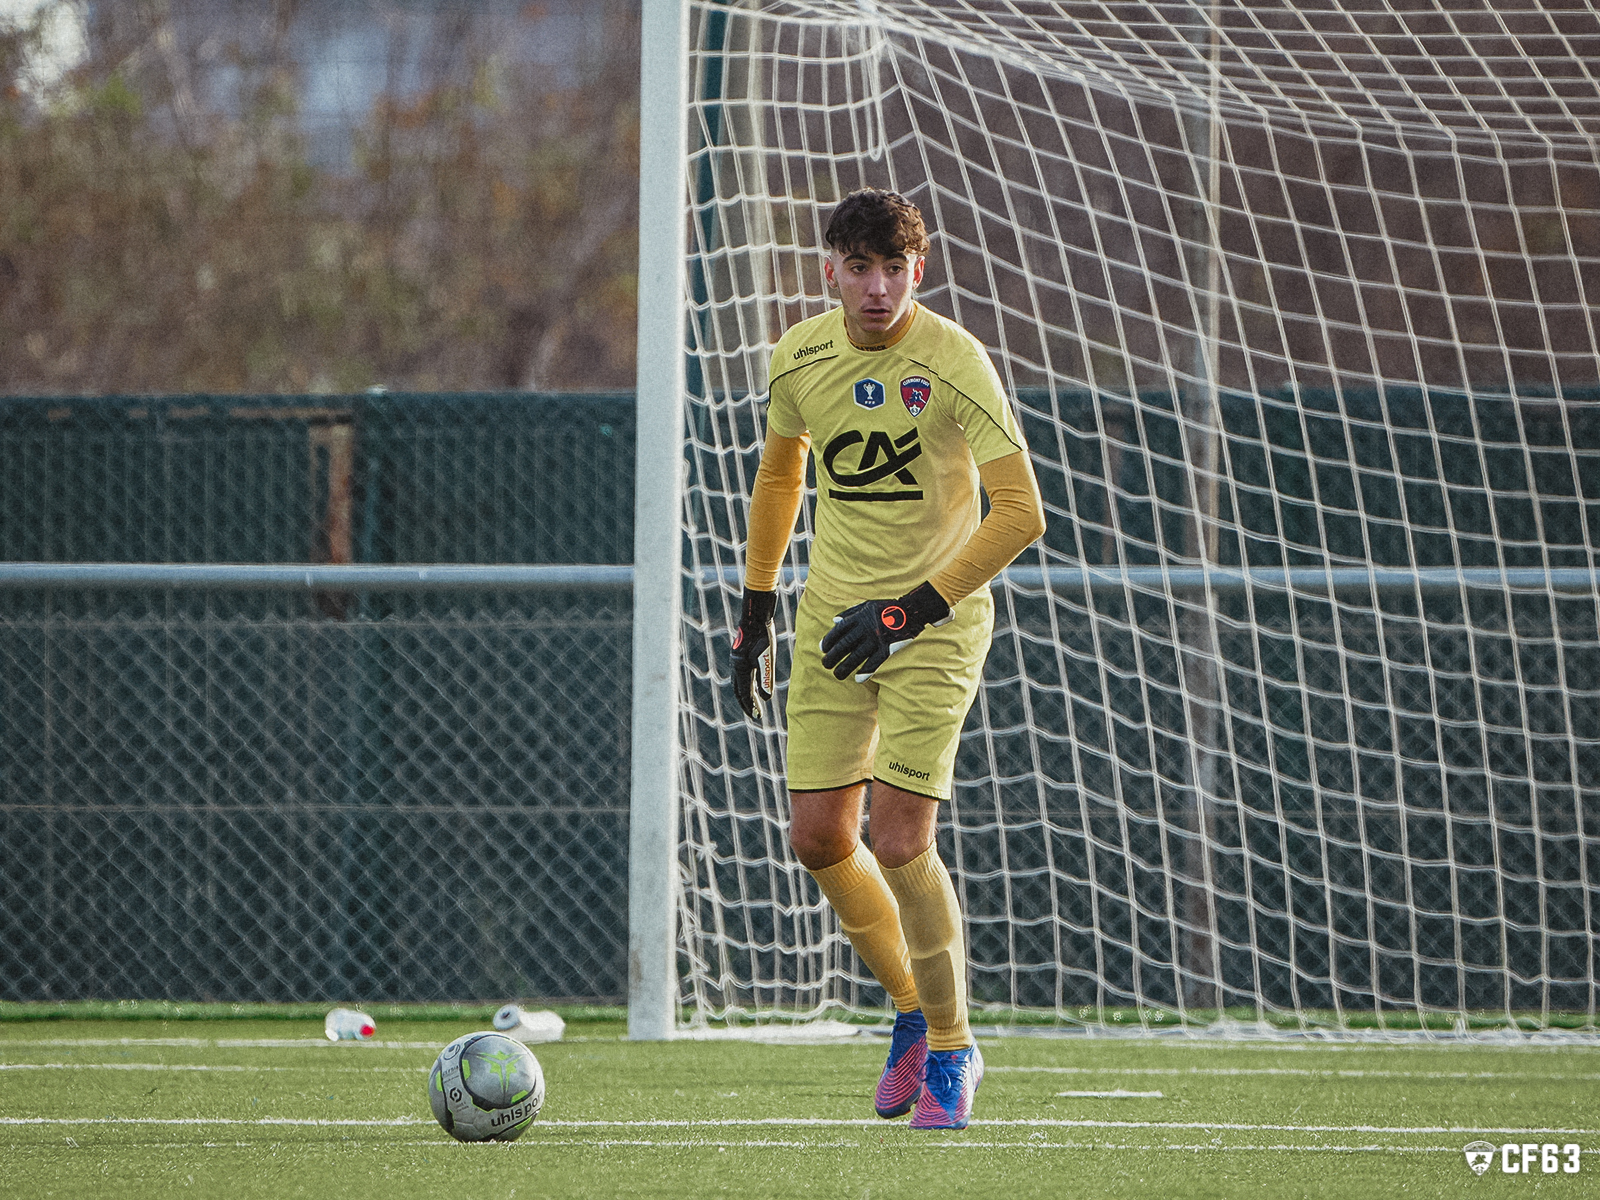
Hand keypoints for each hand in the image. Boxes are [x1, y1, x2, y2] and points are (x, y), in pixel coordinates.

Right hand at [731, 589, 776, 719]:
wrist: (755, 618)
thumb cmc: (763, 637)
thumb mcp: (768, 658)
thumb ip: (766, 678)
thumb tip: (767, 698)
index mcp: (742, 669)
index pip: (745, 693)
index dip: (751, 706)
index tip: (757, 716)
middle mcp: (736, 667)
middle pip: (739, 691)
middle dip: (746, 704)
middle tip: (754, 715)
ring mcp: (736, 661)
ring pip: (738, 684)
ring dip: (745, 695)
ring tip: (752, 704)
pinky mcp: (739, 656)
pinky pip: (740, 676)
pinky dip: (744, 685)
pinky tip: (751, 686)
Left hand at [818, 581, 950, 681]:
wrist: (911, 610)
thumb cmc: (887, 608)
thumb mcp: (867, 604)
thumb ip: (850, 612)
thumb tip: (834, 621)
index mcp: (860, 617)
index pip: (839, 630)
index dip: (829, 640)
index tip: (823, 649)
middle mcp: (866, 628)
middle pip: (845, 645)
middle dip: (833, 656)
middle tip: (826, 665)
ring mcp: (876, 639)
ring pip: (857, 656)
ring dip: (845, 667)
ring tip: (838, 675)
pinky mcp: (887, 648)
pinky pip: (874, 662)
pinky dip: (866, 671)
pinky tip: (858, 679)